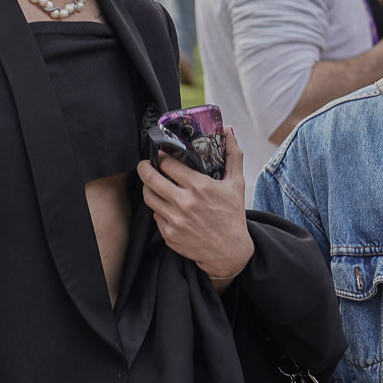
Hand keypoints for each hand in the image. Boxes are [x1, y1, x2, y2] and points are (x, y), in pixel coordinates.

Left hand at [136, 128, 252, 281]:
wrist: (229, 252)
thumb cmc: (232, 216)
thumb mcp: (237, 184)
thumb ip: (233, 155)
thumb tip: (229, 130)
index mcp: (200, 187)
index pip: (168, 164)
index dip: (161, 156)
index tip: (160, 153)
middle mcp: (185, 203)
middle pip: (151, 178)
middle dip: (145, 168)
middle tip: (145, 164)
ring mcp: (175, 220)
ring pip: (148, 197)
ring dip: (148, 188)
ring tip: (152, 184)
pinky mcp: (169, 234)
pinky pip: (155, 215)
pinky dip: (158, 208)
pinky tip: (165, 204)